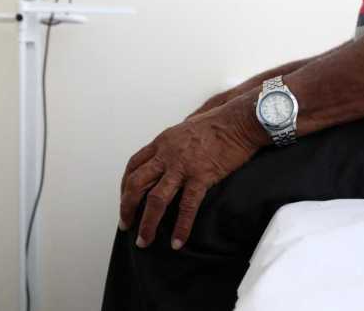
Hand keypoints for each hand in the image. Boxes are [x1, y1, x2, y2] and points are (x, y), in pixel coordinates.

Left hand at [119, 95, 265, 249]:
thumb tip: (171, 153)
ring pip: (155, 199)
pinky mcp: (202, 176)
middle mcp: (167, 154)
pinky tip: (177, 242)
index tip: (125, 200)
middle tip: (126, 225)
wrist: (238, 121)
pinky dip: (181, 227)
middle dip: (127, 207)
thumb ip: (174, 143)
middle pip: (136, 184)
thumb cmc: (217, 122)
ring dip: (147, 223)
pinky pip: (187, 206)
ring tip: (144, 241)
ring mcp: (183, 166)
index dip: (125, 186)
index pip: (134, 166)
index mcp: (162, 142)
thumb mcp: (186, 128)